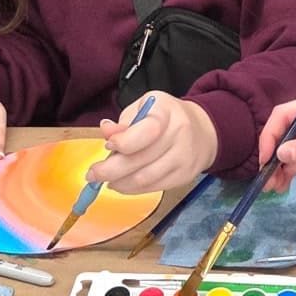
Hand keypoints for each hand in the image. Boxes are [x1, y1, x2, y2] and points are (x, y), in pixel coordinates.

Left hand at [87, 92, 216, 195]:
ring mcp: (184, 158)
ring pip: (144, 179)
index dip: (123, 142)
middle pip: (140, 160)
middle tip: (92, 174)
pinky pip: (153, 188)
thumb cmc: (166, 117)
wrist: (204, 131)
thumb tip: (106, 133)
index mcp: (166, 111)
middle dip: (110, 170)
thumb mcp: (144, 107)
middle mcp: (179, 135)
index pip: (146, 131)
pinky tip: (121, 184)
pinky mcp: (184, 176)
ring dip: (119, 182)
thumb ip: (124, 121)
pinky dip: (131, 189)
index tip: (108, 145)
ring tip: (105, 180)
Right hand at [255, 90, 295, 190]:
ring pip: (293, 143)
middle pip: (287, 129)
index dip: (271, 134)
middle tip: (265, 180)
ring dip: (282, 163)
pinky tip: (287, 180)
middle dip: (274, 153)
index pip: (286, 113)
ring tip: (274, 187)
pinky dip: (295, 165)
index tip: (265, 159)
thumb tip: (280, 153)